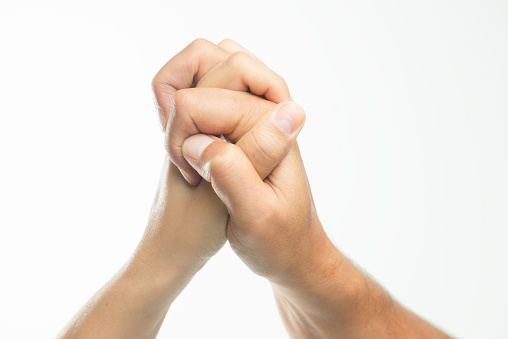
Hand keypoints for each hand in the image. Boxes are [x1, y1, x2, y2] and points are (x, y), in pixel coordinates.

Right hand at [153, 39, 326, 286]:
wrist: (292, 252)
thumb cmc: (279, 240)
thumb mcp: (257, 217)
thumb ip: (233, 174)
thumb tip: (200, 140)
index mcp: (273, 125)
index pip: (200, 101)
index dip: (181, 137)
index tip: (193, 176)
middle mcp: (267, 109)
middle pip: (205, 62)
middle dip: (181, 110)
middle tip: (188, 159)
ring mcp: (254, 113)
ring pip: (208, 65)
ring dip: (185, 98)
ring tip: (187, 146)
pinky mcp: (242, 123)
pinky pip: (209, 88)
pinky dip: (188, 105)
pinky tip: (190, 144)